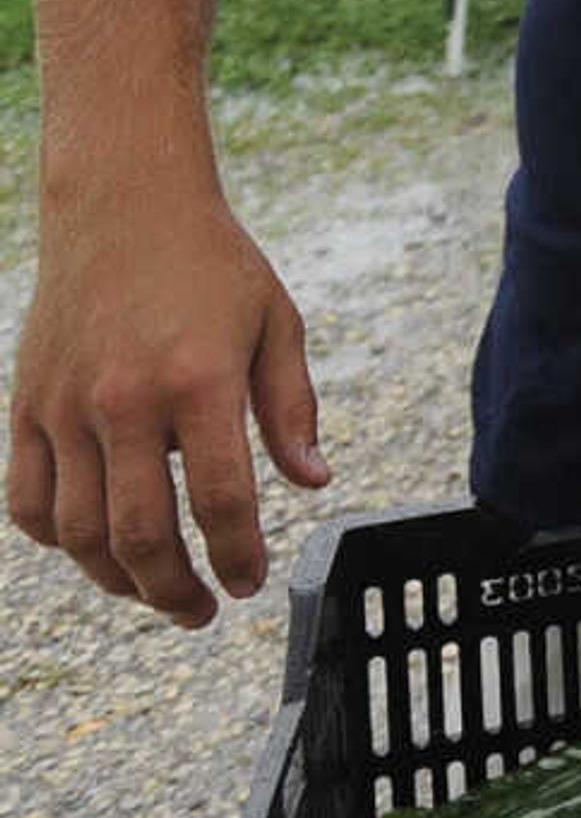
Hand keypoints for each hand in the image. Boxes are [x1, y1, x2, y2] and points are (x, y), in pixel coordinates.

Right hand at [10, 182, 328, 625]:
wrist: (123, 206)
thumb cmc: (213, 265)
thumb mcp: (276, 324)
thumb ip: (293, 409)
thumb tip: (314, 483)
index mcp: (199, 382)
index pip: (222, 500)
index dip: (238, 555)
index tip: (250, 584)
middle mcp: (124, 402)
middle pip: (141, 534)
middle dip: (175, 590)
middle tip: (202, 611)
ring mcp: (64, 408)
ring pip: (78, 532)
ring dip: (118, 579)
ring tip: (154, 592)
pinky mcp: (25, 407)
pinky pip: (28, 501)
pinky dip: (57, 540)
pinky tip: (93, 548)